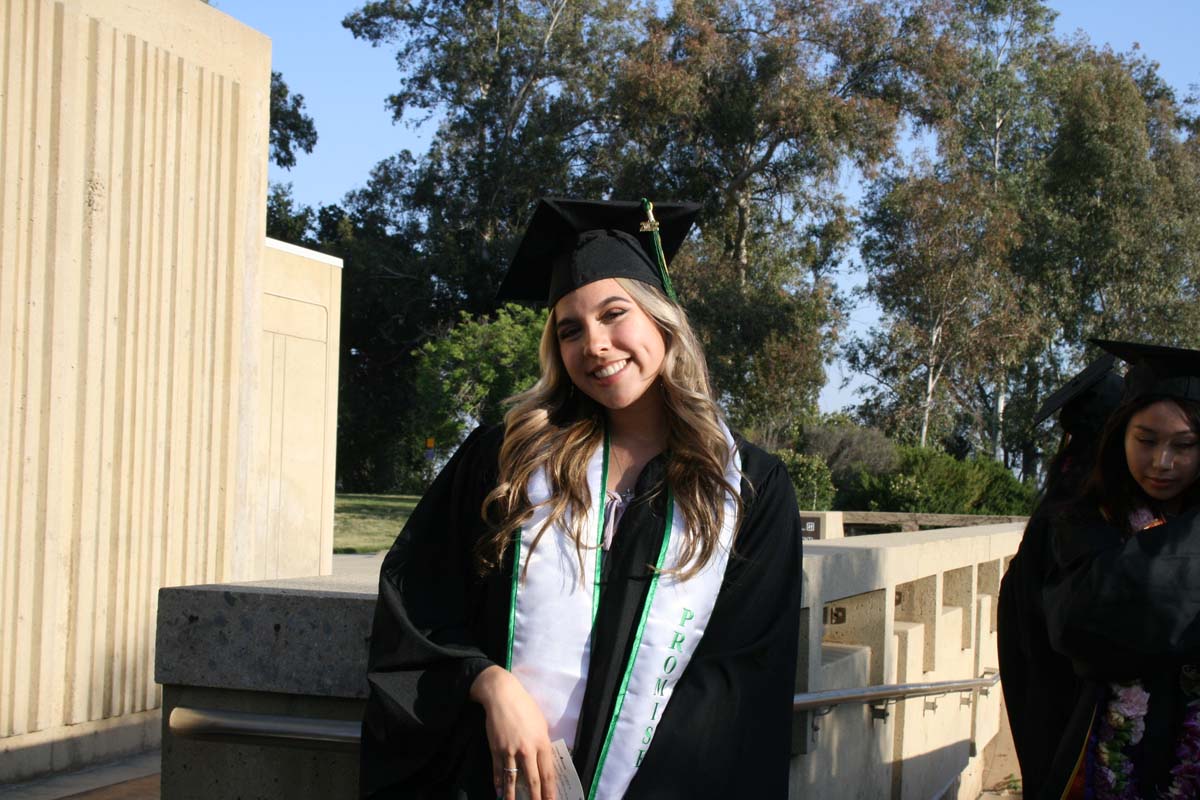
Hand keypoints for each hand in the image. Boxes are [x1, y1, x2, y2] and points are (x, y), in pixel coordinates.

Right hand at [469, 666, 557, 799]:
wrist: (502, 696)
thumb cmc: (525, 706)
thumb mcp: (541, 723)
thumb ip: (542, 742)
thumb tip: (543, 759)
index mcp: (542, 743)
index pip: (548, 773)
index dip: (550, 790)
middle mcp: (527, 750)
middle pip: (533, 780)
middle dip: (536, 798)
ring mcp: (510, 751)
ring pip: (513, 779)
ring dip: (513, 796)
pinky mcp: (496, 749)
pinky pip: (498, 770)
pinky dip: (498, 782)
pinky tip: (499, 791)